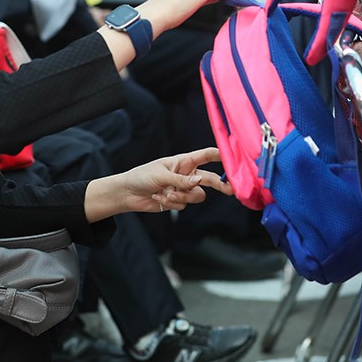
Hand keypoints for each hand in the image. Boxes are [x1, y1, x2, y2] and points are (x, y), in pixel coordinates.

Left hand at [85, 148, 233, 220]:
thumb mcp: (161, 175)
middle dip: (220, 184)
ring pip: (197, 196)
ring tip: (167, 194)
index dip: (220, 156)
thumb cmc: (142, 176)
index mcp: (183, 161)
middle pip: (210, 179)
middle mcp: (187, 174)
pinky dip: (172, 203)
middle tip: (231, 190)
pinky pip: (184, 205)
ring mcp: (183, 188)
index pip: (206, 156)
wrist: (128, 193)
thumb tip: (199, 182)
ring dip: (183, 197)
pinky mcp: (178, 201)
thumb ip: (181, 180)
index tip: (233, 159)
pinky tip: (159, 198)